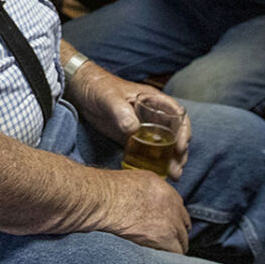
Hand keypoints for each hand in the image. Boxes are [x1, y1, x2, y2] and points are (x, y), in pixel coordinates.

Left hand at [67, 65, 191, 180]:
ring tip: (173, 176)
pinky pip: (148, 152)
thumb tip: (134, 129)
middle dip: (180, 153)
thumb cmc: (98, 87)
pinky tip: (156, 175)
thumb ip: (121, 111)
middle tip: (177, 170)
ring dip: (171, 160)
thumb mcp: (109, 97)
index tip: (180, 147)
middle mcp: (153, 115)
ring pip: (164, 146)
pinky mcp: (132, 138)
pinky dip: (154, 163)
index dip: (183, 131)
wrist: (81, 91)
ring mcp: (143, 127)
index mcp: (154, 100)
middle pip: (175, 134)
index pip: (178, 116)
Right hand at [95, 168, 190, 253]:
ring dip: (174, 248)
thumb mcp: (135, 181)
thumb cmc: (109, 190)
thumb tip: (149, 202)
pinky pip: (175, 253)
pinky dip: (169, 258)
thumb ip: (150, 192)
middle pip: (183, 226)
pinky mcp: (163, 239)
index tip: (169, 227)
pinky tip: (162, 261)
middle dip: (177, 235)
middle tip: (168, 243)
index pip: (179, 209)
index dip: (174, 219)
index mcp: (165, 191)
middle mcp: (172, 206)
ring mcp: (169, 223)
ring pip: (182, 242)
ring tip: (164, 255)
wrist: (103, 200)